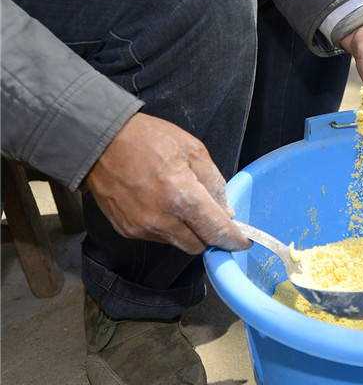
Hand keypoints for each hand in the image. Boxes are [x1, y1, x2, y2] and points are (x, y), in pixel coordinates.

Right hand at [85, 112, 252, 253]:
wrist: (99, 140)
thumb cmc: (148, 139)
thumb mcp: (193, 150)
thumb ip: (215, 183)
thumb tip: (226, 211)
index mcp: (181, 196)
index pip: (216, 231)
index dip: (233, 240)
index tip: (242, 241)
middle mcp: (161, 218)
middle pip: (198, 245)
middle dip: (210, 236)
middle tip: (212, 218)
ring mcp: (141, 227)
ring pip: (178, 243)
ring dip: (188, 231)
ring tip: (181, 204)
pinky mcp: (127, 230)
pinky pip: (158, 237)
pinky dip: (167, 227)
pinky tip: (162, 205)